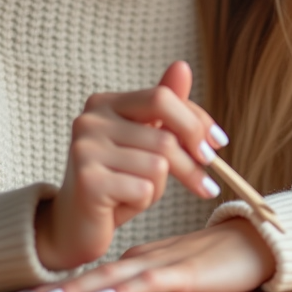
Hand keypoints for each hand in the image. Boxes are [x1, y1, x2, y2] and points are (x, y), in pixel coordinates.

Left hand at [15, 218, 275, 291]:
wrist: (256, 244)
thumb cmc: (218, 259)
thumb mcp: (176, 269)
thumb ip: (150, 274)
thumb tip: (119, 287)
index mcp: (141, 259)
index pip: (95, 272)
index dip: (61, 285)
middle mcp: (145, 260)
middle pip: (94, 276)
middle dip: (57, 291)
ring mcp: (164, 265)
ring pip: (114, 279)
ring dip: (79, 291)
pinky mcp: (186, 274)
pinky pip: (150, 283)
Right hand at [34, 61, 228, 270]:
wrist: (73, 225)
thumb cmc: (116, 180)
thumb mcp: (143, 142)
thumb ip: (163, 107)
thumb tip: (182, 66)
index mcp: (104, 103)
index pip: (163, 98)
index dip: (197, 122)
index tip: (218, 145)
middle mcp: (90, 120)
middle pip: (165, 135)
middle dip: (192, 162)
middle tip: (207, 185)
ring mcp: (85, 149)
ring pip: (158, 165)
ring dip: (160, 186)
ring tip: (139, 192)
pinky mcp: (88, 181)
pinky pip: (144, 189)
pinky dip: (144, 202)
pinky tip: (123, 205)